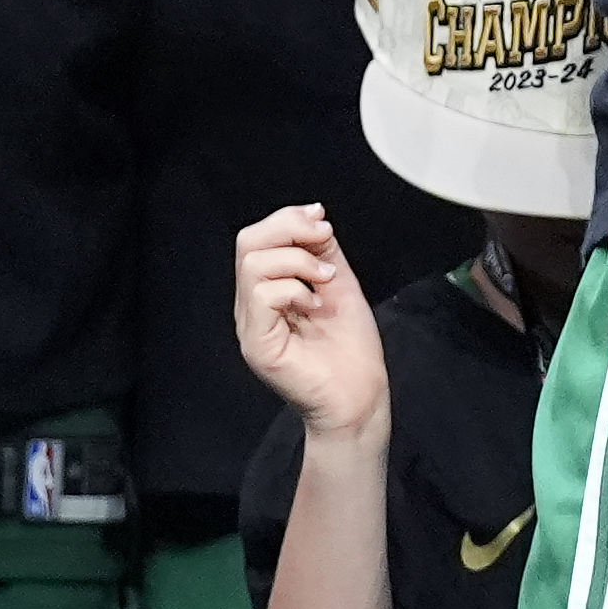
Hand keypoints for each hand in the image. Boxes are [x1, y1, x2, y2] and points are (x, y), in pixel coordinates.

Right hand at [231, 201, 391, 448]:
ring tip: (323, 283)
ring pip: (253, 264)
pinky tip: (314, 304)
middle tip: (323, 241)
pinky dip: (293, 288)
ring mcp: (251, 326)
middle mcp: (252, 307)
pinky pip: (262, 295)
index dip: (287, 218)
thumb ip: (321, 250)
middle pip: (246, 243)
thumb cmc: (351, 347)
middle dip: (289, 229)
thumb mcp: (337, 282)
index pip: (256, 238)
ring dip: (298, 262)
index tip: (321, 221)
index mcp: (267, 290)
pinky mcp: (258, 345)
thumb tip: (312, 214)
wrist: (361, 393)